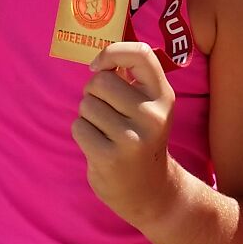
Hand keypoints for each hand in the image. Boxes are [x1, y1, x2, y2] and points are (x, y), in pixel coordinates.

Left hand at [73, 42, 177, 226]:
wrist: (150, 190)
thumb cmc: (141, 138)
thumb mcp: (149, 107)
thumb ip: (132, 79)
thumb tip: (100, 57)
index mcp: (163, 96)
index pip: (140, 54)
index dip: (112, 52)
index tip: (99, 65)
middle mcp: (151, 115)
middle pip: (100, 81)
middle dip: (93, 92)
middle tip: (105, 111)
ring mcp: (131, 138)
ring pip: (86, 104)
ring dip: (88, 115)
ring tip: (106, 131)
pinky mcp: (109, 156)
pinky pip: (79, 127)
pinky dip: (82, 133)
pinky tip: (99, 145)